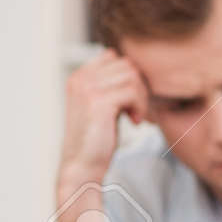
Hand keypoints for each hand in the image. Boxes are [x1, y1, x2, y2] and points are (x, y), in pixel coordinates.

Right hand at [58, 47, 147, 189]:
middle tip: (138, 109)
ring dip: (141, 98)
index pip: (115, 57)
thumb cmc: (98, 137)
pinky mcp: (98, 102)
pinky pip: (132, 92)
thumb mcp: (104, 104)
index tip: (132, 99)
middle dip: (140, 87)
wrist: (83, 165)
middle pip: (127, 65)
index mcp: (80, 76)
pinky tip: (134, 123)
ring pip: (132, 77)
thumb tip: (135, 66)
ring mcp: (87, 89)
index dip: (131, 76)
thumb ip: (114, 84)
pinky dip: (140, 107)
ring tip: (135, 116)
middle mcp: (80, 78)